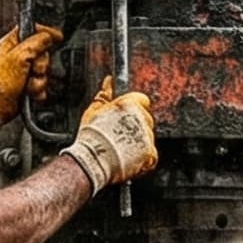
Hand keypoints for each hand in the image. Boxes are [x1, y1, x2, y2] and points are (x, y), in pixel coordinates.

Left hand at [0, 26, 62, 132]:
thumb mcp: (18, 58)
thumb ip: (34, 44)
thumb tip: (47, 36)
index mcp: (11, 44)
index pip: (32, 30)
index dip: (45, 33)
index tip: (57, 36)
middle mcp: (17, 56)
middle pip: (42, 53)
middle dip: (40, 64)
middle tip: (33, 70)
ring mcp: (22, 71)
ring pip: (43, 71)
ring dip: (38, 80)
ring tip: (27, 85)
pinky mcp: (26, 85)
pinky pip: (41, 84)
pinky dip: (37, 90)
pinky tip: (29, 93)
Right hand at [66, 76, 157, 192]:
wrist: (93, 160)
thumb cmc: (91, 136)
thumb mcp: (93, 111)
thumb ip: (104, 95)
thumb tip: (108, 81)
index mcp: (129, 104)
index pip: (142, 100)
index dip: (134, 109)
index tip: (126, 118)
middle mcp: (141, 118)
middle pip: (146, 119)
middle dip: (136, 127)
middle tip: (120, 136)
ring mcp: (147, 136)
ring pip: (149, 137)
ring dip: (139, 142)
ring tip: (122, 149)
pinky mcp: (150, 153)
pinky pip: (152, 155)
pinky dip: (144, 158)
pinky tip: (130, 158)